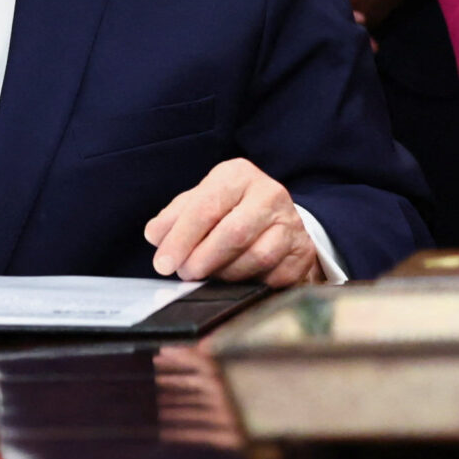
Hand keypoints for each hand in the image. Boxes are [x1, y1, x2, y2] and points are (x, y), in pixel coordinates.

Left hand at [143, 157, 323, 284]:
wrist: (278, 218)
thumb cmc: (230, 209)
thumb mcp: (200, 202)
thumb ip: (174, 217)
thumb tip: (155, 236)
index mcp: (238, 175)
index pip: (205, 207)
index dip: (181, 238)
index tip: (163, 263)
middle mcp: (269, 194)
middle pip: (233, 233)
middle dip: (203, 259)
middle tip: (185, 274)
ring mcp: (291, 223)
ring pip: (257, 256)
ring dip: (226, 274)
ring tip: (209, 277)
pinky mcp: (303, 251)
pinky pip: (275, 275)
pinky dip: (251, 284)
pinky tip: (236, 282)